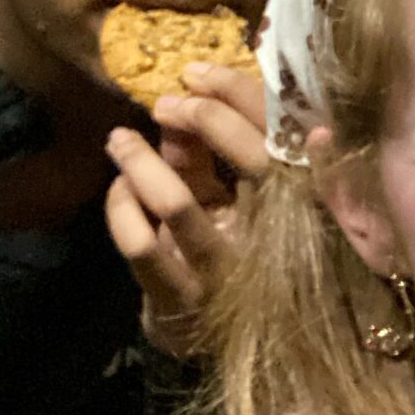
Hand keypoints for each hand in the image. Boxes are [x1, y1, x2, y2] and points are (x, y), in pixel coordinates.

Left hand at [103, 61, 268, 357]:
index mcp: (296, 205)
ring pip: (179, 203)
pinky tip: (119, 189)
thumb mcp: (229, 198)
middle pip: (250, 162)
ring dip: (142, 163)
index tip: (200, 73)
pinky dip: (121, 207)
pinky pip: (141, 243)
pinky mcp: (180, 297)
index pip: (279, 138)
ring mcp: (224, 271)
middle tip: (167, 101)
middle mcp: (272, 238)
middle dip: (203, 121)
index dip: (242, 98)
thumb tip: (179, 105)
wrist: (218, 340)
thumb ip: (209, 156)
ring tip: (119, 139)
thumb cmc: (225, 249)